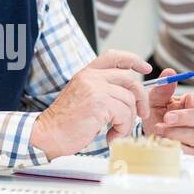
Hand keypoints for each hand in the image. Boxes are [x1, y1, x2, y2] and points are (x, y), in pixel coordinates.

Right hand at [31, 49, 150, 158]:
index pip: (114, 57)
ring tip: (116, 132)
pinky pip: (124, 115)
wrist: (48, 135)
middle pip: (130, 80)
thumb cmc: (64, 123)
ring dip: (128, 121)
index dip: (133, 60)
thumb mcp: (82, 98)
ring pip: (129, 101)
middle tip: (140, 113)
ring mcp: (95, 89)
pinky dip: (122, 129)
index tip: (146, 68)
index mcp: (87, 73)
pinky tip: (111, 136)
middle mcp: (91, 77)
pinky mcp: (99, 104)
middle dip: (141, 99)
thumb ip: (101, 91)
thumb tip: (127, 95)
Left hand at [151, 79, 193, 155]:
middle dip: (187, 117)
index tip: (190, 98)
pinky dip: (179, 147)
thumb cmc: (158, 116)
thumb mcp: (155, 100)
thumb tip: (169, 72)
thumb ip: (162, 88)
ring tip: (159, 130)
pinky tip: (165, 142)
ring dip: (178, 132)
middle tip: (168, 117)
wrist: (149, 136)